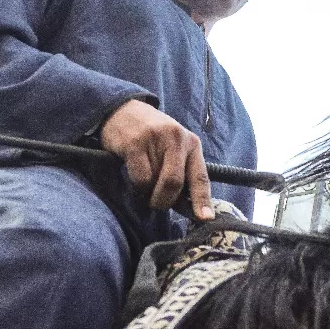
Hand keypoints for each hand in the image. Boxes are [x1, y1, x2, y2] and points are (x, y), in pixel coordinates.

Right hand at [98, 99, 214, 218]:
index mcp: (192, 144)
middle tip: (156, 203)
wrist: (123, 110)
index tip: (205, 218)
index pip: (201, 176)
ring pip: (155, 183)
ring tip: (143, 179)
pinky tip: (133, 172)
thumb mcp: (173, 147)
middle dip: (165, 201)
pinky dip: (136, 185)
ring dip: (148, 192)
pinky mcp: (135, 143)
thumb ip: (181, 170)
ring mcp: (156, 139)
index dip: (203, 199)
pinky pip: (139, 177)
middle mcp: (178, 139)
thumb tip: (185, 206)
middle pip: (175, 183)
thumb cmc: (152, 136)